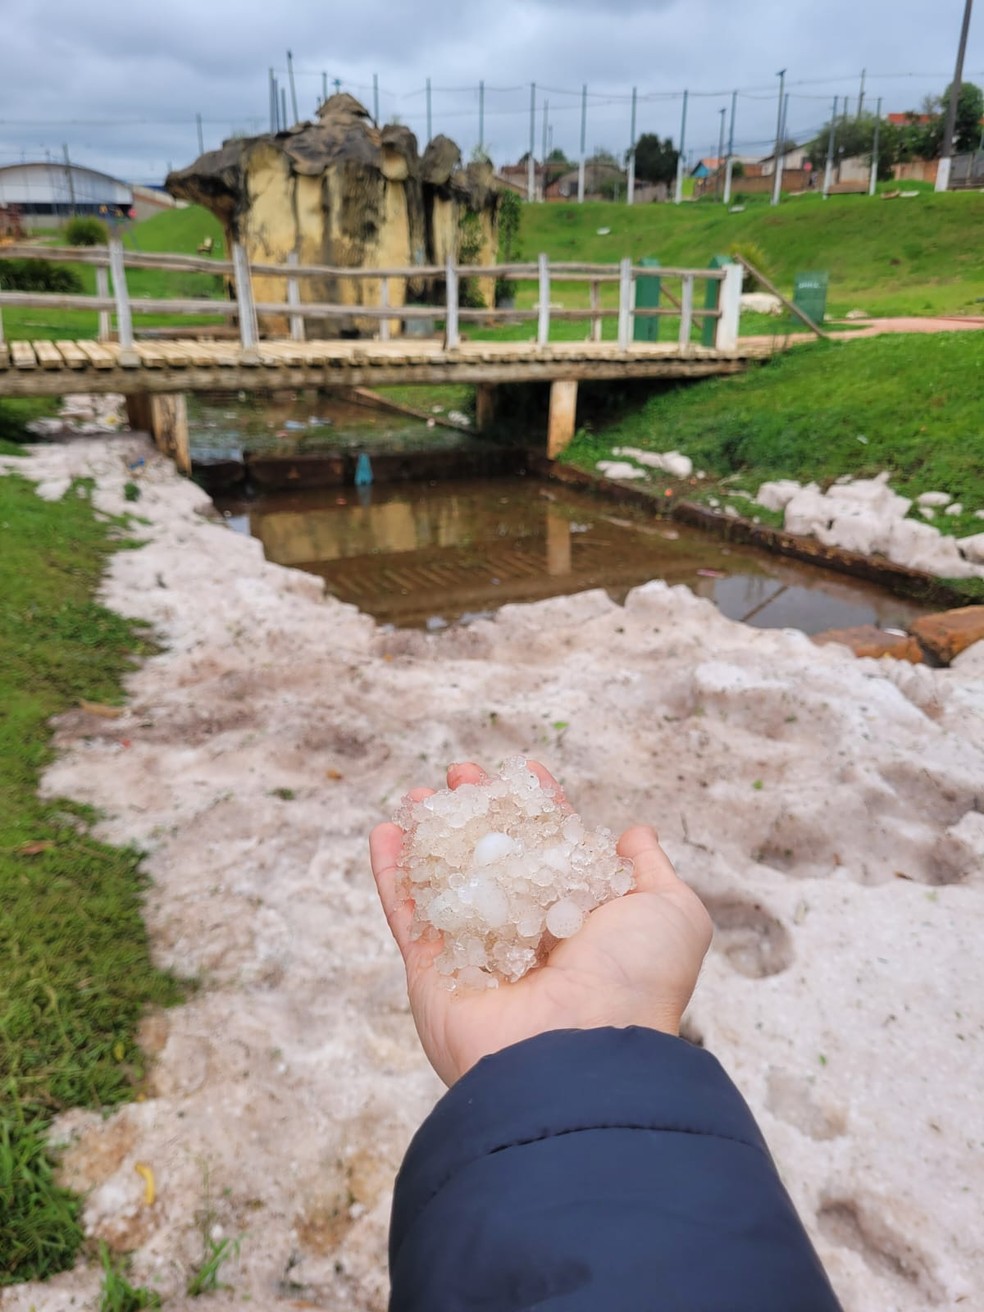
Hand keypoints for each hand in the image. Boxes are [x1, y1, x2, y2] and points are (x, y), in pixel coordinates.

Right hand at [370, 760, 712, 1086]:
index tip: (526, 770)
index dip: (539, 808)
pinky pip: (407, 916)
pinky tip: (383, 832)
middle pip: (495, 859)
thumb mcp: (671, 913)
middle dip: (479, 812)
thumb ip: (649, 870)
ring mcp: (477, 954)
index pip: (554, 850)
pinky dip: (392, 874)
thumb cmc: (634, 980)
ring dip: (431, 835)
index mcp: (580, 919)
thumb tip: (634, 836)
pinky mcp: (432, 974)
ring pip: (446, 881)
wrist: (581, 1052)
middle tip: (462, 773)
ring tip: (421, 795)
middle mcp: (528, 936)